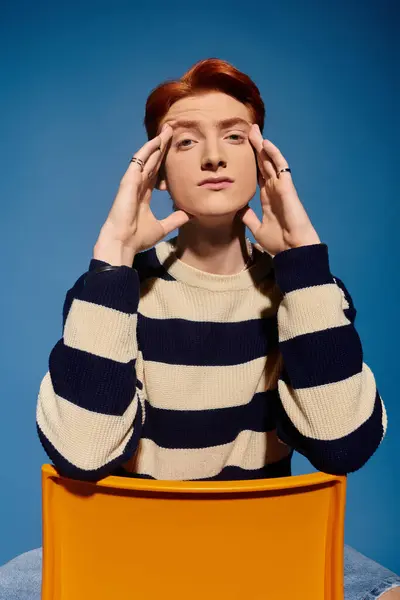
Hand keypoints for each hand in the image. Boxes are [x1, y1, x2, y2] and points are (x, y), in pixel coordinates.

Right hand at [94, 123, 191, 265]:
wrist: (123, 243)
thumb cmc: (137, 237)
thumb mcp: (162, 227)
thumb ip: (174, 220)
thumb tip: (188, 215)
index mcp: (143, 194)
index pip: (156, 172)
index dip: (164, 160)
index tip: (174, 149)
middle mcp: (138, 185)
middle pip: (152, 160)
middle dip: (162, 146)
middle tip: (172, 130)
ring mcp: (132, 181)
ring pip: (146, 157)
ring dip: (156, 143)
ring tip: (167, 129)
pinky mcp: (128, 181)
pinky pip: (139, 161)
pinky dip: (148, 150)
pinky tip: (157, 140)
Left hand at [237, 124, 320, 256]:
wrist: (293, 250)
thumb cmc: (279, 243)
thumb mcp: (258, 229)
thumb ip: (249, 218)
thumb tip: (238, 209)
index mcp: (268, 199)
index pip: (257, 176)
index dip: (251, 163)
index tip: (242, 151)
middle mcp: (275, 190)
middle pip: (263, 164)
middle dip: (256, 148)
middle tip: (247, 132)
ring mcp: (282, 187)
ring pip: (271, 161)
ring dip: (263, 146)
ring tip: (254, 131)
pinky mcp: (287, 187)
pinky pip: (281, 167)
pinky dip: (274, 154)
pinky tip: (266, 143)